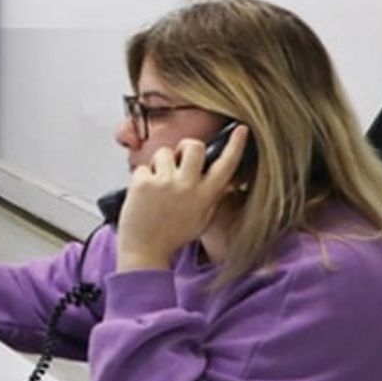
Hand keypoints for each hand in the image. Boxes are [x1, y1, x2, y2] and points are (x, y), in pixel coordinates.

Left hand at [115, 125, 249, 271]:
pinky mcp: (143, 183)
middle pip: (194, 145)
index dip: (235, 145)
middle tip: (177, 160)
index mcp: (206, 196)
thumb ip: (213, 197)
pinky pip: (143, 166)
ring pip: (164, 152)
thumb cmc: (172, 235)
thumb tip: (225, 180)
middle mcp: (188, 187)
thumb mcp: (202, 219)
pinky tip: (143, 195)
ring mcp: (165, 183)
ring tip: (157, 185)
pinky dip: (141, 177)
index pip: (226, 165)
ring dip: (160, 164)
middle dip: (185, 147)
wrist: (145, 251)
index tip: (240, 129)